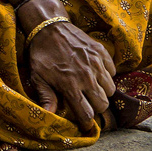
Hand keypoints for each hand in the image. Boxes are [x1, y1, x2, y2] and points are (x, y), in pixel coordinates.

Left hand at [24, 9, 117, 135]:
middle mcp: (86, 77)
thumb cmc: (41, 54)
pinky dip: (106, 75)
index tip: (85, 123)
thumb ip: (46, 97)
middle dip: (96, 107)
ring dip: (102, 91)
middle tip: (87, 102)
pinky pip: (113, 72)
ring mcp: (96, 63)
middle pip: (103, 104)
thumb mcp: (38, 77)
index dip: (87, 122)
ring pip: (110, 90)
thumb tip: (49, 116)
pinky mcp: (102, 52)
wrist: (49, 27)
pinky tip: (95, 72)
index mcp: (70, 86)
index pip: (87, 114)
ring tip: (91, 87)